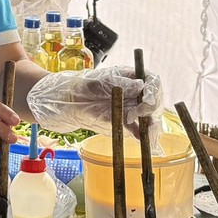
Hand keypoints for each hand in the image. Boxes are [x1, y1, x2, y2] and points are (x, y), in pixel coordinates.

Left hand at [26, 65, 162, 146]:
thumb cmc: (80, 86)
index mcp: (129, 77)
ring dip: (151, 125)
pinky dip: (142, 134)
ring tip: (149, 134)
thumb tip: (140, 85)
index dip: (153, 89)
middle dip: (150, 108)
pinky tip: (144, 140)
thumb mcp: (99, 82)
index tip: (146, 98)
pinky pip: (136, 128)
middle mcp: (133, 92)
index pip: (151, 81)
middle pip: (152, 99)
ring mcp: (129, 107)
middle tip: (138, 114)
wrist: (64, 102)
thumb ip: (119, 83)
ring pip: (148, 116)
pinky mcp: (122, 122)